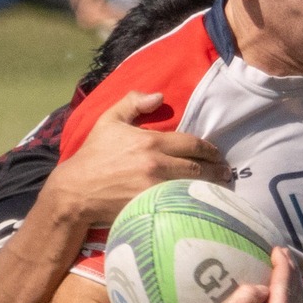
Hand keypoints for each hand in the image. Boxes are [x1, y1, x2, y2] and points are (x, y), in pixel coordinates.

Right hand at [40, 92, 229, 229]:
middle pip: (197, 167)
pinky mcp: (149, 207)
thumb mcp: (108, 121)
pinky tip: (202, 204)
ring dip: (210, 188)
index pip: (192, 144)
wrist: (76, 191)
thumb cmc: (93, 156)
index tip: (217, 154)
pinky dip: (194, 203)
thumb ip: (133, 103)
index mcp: (150, 141)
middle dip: (216, 170)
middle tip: (226, 173)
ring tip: (220, 189)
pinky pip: (179, 204)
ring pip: (192, 186)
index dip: (210, 150)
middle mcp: (156, 164)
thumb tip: (159, 96)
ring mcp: (154, 188)